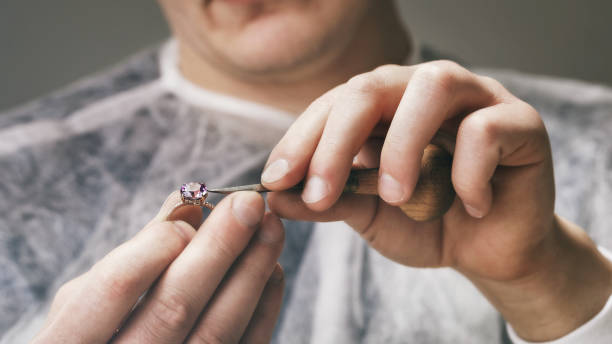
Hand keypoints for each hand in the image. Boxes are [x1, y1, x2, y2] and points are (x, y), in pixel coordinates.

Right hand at [33, 191, 284, 342]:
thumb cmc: (94, 331)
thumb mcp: (89, 294)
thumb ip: (136, 249)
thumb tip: (189, 203)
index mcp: (71, 341)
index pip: (116, 286)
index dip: (156, 244)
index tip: (191, 213)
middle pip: (175, 308)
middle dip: (219, 248)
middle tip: (250, 203)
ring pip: (216, 331)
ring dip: (251, 272)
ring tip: (271, 228)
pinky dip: (263, 306)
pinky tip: (272, 269)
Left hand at [262, 61, 611, 340]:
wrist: (491, 252)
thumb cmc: (429, 225)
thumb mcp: (370, 216)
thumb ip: (330, 200)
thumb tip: (276, 197)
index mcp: (388, 104)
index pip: (337, 102)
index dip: (302, 138)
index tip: (275, 181)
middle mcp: (425, 91)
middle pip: (374, 85)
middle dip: (338, 140)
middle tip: (321, 193)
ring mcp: (477, 99)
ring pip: (434, 87)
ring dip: (402, 145)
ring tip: (394, 196)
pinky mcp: (521, 123)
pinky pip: (488, 128)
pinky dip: (469, 171)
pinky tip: (468, 206)